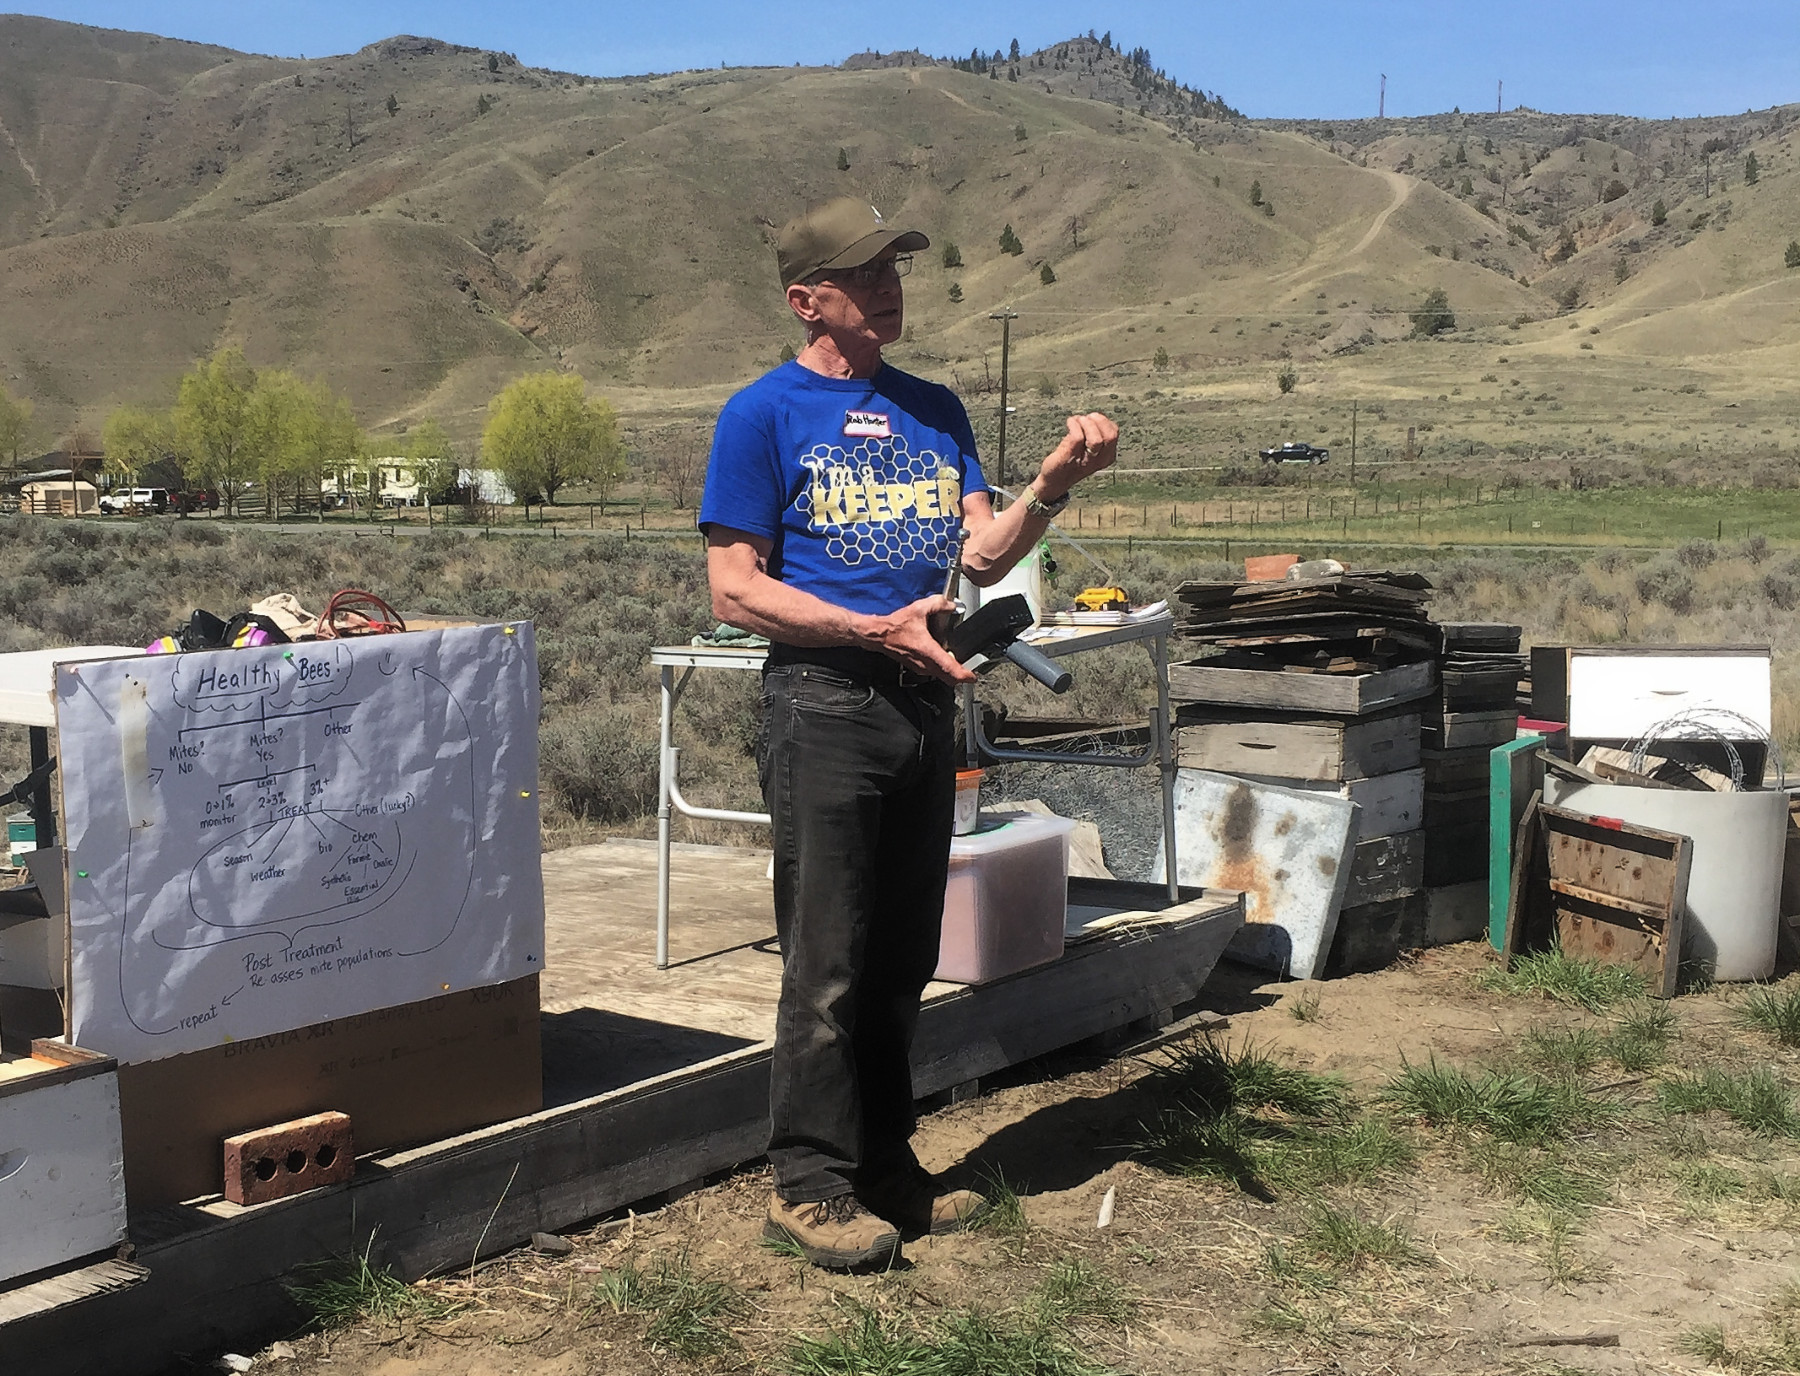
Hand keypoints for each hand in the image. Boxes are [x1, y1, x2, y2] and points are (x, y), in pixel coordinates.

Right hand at [860, 595, 977, 684]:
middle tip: (970, 670)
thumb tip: (951, 604)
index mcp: (929, 652)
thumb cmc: (895, 626)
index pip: (951, 670)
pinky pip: (933, 671)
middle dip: (961, 675)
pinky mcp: (916, 666)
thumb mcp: (919, 609)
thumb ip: (939, 604)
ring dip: (950, 671)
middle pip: (949, 678)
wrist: (879, 635)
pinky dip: (941, 668)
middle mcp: (926, 663)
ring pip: (941, 675)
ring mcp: (920, 667)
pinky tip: (943, 656)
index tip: (973, 677)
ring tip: (958, 661)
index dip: (965, 676)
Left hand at [1036, 412, 1118, 498]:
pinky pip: (1077, 436)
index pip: (1114, 433)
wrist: (1054, 481)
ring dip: (1086, 423)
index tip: (1093, 419)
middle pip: (1110, 436)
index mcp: (1106, 457)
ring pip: (1096, 439)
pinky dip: (1074, 424)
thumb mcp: (1089, 449)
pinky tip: (1070, 422)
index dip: (1104, 421)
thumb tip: (1095, 417)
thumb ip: (1096, 436)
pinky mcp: (1069, 457)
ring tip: (1077, 421)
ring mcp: (1085, 460)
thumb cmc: (1072, 460)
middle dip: (1099, 421)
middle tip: (1086, 419)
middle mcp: (1098, 460)